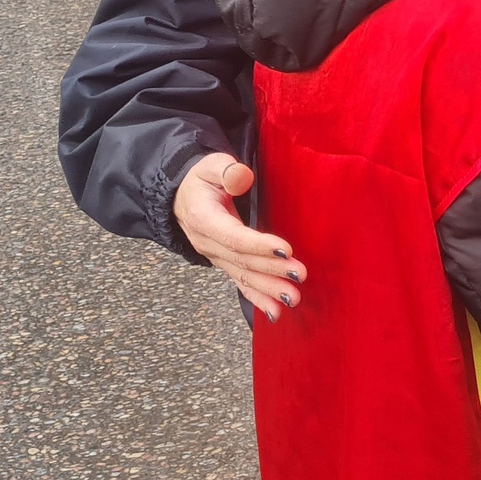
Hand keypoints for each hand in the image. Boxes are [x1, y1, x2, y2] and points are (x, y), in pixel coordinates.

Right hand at [174, 152, 306, 321]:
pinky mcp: (224, 263)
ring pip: (243, 276)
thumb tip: (242, 177)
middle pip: (242, 260)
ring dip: (268, 289)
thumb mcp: (211, 166)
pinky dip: (257, 299)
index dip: (259, 245)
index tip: (286, 250)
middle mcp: (208, 243)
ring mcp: (216, 257)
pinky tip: (276, 313)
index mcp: (204, 219)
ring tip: (292, 298)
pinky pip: (241, 283)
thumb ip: (226, 170)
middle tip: (299, 275)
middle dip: (272, 269)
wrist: (181, 196)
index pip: (234, 236)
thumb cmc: (202, 179)